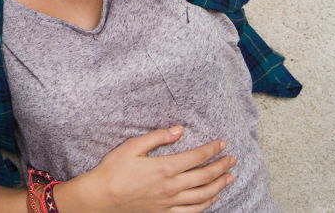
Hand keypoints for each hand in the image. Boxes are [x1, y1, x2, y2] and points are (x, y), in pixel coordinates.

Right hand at [55, 126, 235, 212]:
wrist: (101, 197)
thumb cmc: (114, 169)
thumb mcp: (132, 146)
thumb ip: (157, 137)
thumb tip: (178, 130)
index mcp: (164, 168)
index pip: (196, 157)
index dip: (212, 150)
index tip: (222, 144)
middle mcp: (171, 186)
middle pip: (205, 176)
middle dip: (221, 166)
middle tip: (232, 159)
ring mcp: (170, 202)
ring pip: (203, 195)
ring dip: (219, 185)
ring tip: (229, 177)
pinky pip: (192, 211)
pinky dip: (207, 204)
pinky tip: (213, 198)